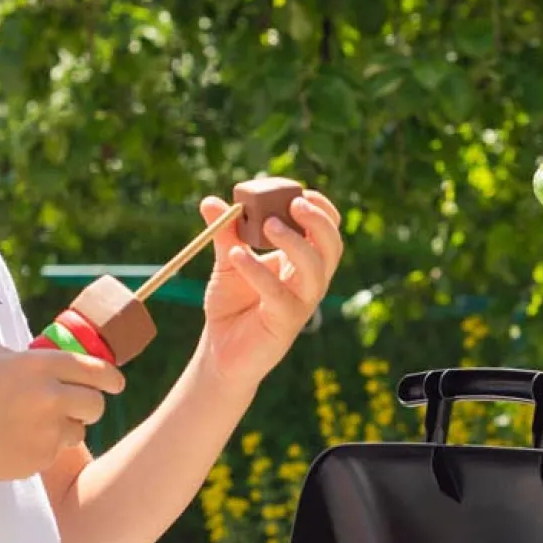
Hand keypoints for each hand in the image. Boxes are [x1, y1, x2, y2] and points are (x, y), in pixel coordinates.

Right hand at [0, 346, 123, 485]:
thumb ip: (30, 358)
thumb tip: (56, 362)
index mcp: (39, 365)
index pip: (95, 369)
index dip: (111, 378)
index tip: (117, 383)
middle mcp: (50, 396)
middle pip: (96, 404)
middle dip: (89, 406)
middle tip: (77, 407)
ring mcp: (47, 430)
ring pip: (79, 430)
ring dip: (65, 428)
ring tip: (34, 425)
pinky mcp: (41, 457)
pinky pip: (56, 451)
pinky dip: (44, 447)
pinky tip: (17, 441)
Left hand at [199, 188, 343, 386]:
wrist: (221, 350)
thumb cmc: (232, 303)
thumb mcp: (228, 260)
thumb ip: (225, 232)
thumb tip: (211, 201)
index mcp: (302, 261)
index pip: (327, 231)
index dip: (322, 210)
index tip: (300, 191)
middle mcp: (308, 281)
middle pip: (331, 247)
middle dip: (318, 222)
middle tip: (295, 203)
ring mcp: (300, 303)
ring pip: (315, 270)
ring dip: (295, 243)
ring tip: (268, 225)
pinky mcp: (285, 323)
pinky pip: (279, 295)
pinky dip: (258, 272)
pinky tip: (237, 256)